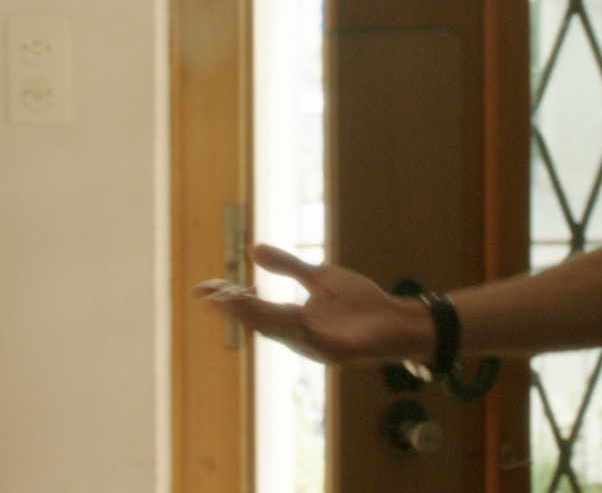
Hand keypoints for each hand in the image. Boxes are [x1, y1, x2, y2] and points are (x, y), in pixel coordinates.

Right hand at [196, 244, 429, 365]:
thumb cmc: (360, 304)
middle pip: (260, 321)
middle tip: (210, 295)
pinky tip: (281, 313)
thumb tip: (253, 250)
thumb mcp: (319, 278)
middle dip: (235, 308)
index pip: (253, 308)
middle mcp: (299, 334)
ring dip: (256, 316)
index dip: (228, 298)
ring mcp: (317, 343)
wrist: (398, 321)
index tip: (203, 288)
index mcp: (292, 319)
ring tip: (233, 301)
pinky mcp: (339, 349)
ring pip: (281, 330)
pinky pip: (312, 339)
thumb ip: (288, 266)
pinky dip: (293, 327)